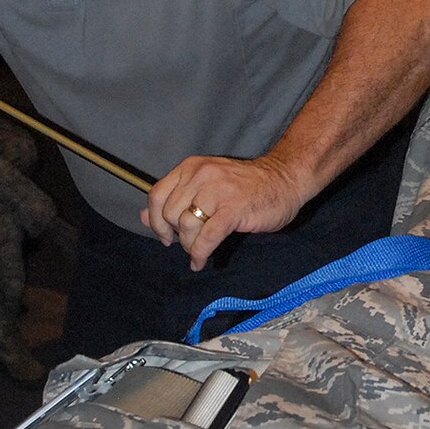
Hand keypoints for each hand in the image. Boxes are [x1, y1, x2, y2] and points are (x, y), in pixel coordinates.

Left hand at [141, 153, 304, 270]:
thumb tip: (143, 217)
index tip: (165, 235)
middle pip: (170, 214)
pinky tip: (200, 261)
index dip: (156, 220)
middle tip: (188, 243)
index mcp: (191, 167)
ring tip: (199, 251)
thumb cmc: (246, 186)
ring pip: (187, 226)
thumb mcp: (206, 185)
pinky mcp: (234, 209)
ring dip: (189, 245)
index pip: (157, 195)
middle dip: (175, 235)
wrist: (285, 180)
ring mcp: (218, 191)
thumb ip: (175, 199)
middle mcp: (201, 175)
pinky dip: (200, 253)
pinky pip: (207, 237)